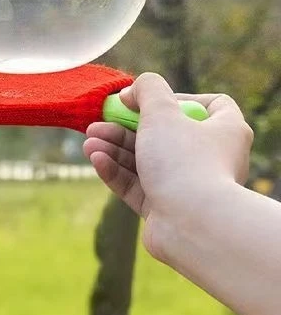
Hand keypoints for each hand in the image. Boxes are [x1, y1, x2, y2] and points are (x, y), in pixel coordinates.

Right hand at [83, 72, 253, 259]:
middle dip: (124, 127)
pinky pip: (137, 186)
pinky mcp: (165, 209)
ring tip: (89, 143)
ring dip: (113, 149)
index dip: (179, 98)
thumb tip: (131, 92)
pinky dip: (116, 172)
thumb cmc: (185, 162)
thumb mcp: (162, 111)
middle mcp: (209, 158)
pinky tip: (96, 160)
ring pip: (144, 160)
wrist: (194, 225)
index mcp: (224, 132)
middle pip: (163, 134)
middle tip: (99, 123)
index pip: (210, 106)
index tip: (151, 101)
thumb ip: (146, 89)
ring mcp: (186, 186)